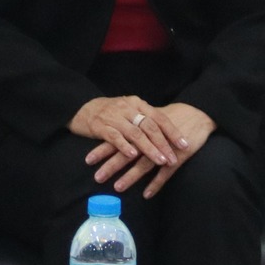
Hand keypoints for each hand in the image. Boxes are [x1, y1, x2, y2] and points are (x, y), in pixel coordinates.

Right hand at [69, 95, 184, 186]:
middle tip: (173, 158)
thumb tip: (166, 134)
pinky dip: (125, 147)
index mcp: (137, 103)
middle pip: (150, 126)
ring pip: (135, 133)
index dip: (173, 131)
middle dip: (163, 143)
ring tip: (160, 160)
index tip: (185, 145)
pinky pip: (115, 137)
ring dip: (149, 149)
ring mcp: (114, 117)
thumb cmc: (108, 112)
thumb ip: (144, 119)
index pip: (159, 117)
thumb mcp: (128, 111)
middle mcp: (127, 108)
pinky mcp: (100, 126)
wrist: (80, 107)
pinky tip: (132, 156)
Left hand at [88, 103, 216, 197]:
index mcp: (141, 128)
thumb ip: (134, 129)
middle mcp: (150, 137)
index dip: (103, 149)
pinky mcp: (178, 155)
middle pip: (127, 152)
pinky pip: (166, 173)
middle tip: (97, 177)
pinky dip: (156, 183)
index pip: (118, 138)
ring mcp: (164, 147)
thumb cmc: (171, 119)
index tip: (88, 160)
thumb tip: (115, 137)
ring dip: (130, 176)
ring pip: (144, 163)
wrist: (198, 114)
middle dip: (111, 165)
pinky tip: (146, 194)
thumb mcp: (150, 120)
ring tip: (118, 187)